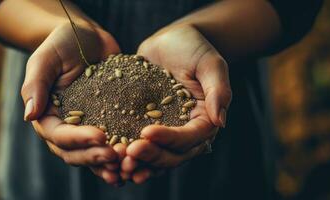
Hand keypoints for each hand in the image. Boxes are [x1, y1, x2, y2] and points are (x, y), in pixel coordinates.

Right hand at [20, 22, 122, 184]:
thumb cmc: (62, 44)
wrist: (87, 37)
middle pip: (75, 153)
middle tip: (116, 156)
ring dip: (108, 165)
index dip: (78, 139)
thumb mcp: (45, 59)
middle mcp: (65, 128)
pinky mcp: (107, 124)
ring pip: (93, 156)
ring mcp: (86, 128)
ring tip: (127, 167)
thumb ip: (35, 85)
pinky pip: (113, 144)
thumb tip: (29, 115)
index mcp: (47, 116)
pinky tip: (139, 160)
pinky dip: (122, 155)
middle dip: (95, 157)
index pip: (59, 136)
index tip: (100, 136)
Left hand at [121, 24, 230, 182]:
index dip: (169, 140)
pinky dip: (125, 153)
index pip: (189, 138)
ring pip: (154, 156)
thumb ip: (218, 91)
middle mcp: (185, 132)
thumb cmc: (194, 48)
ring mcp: (165, 132)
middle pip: (172, 155)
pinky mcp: (145, 126)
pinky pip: (137, 144)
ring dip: (138, 164)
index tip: (147, 132)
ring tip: (118, 163)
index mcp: (204, 121)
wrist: (171, 41)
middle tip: (128, 153)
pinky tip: (110, 155)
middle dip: (151, 156)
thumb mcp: (211, 64)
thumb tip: (220, 121)